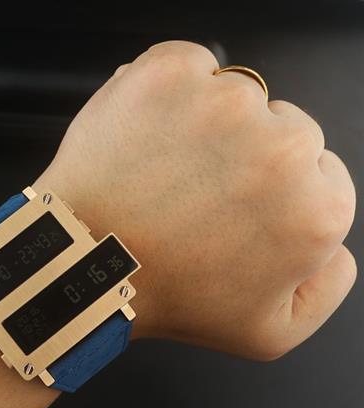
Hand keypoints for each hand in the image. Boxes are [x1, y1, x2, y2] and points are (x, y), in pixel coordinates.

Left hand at [35, 41, 355, 359]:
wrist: (84, 264)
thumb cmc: (165, 295)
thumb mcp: (270, 331)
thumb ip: (328, 285)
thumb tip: (333, 244)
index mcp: (315, 209)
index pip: (320, 172)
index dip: (273, 192)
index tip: (233, 209)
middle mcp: (281, 148)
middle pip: (285, 128)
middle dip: (246, 157)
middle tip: (195, 196)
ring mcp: (223, 105)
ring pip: (238, 96)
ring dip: (207, 125)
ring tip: (165, 172)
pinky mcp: (169, 75)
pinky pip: (190, 65)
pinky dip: (172, 91)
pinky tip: (149, 137)